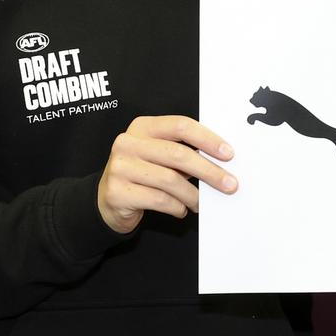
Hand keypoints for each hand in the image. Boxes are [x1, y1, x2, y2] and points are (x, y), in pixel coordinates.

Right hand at [97, 115, 236, 233]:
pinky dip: (177, 207)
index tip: (228, 154)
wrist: (105, 200)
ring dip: (193, 194)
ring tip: (202, 203)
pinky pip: (159, 200)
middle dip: (209, 171)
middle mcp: (128, 143)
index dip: (207, 139)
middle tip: (229, 184)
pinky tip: (182, 209)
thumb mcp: (157, 155)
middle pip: (178, 154)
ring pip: (170, 180)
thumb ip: (182, 151)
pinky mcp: (117, 192)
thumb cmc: (141, 174)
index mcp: (142, 127)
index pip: (180, 125)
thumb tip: (221, 161)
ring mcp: (120, 167)